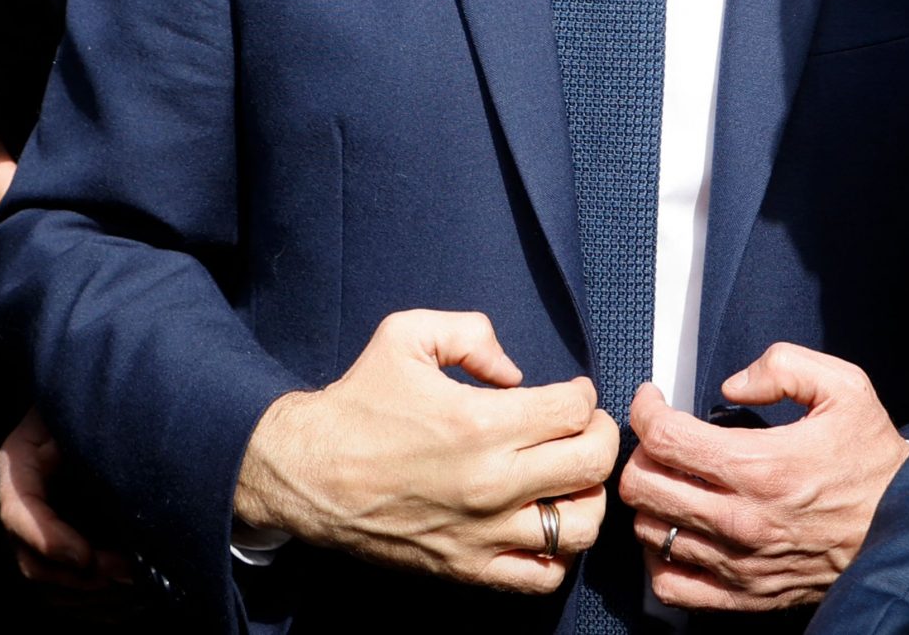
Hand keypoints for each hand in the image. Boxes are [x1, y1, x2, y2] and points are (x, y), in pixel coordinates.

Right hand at [0, 408, 134, 594]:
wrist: (104, 408)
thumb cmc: (93, 404)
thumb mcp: (83, 408)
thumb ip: (87, 431)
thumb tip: (113, 469)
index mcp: (20, 468)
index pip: (17, 512)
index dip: (49, 539)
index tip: (87, 555)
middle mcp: (22, 508)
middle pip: (33, 562)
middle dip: (80, 577)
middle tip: (129, 573)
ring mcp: (39, 536)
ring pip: (51, 587)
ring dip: (94, 597)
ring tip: (138, 588)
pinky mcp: (61, 554)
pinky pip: (69, 597)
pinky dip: (100, 607)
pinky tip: (134, 600)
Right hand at [233, 309, 617, 592]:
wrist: (307, 472)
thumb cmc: (358, 403)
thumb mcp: (406, 335)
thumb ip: (472, 333)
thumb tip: (515, 370)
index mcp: (480, 422)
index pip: (575, 410)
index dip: (583, 395)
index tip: (570, 393)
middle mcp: (490, 481)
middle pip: (593, 463)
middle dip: (600, 437)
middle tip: (584, 428)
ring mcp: (483, 532)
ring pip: (580, 526)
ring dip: (587, 497)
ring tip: (569, 479)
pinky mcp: (468, 568)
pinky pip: (542, 576)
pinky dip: (556, 553)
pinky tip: (540, 522)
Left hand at [620, 344, 908, 611]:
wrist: (904, 527)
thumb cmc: (870, 458)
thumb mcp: (845, 387)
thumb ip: (784, 365)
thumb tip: (731, 383)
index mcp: (760, 465)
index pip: (664, 437)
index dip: (646, 408)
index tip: (653, 397)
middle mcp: (741, 519)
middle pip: (643, 484)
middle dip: (640, 450)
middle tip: (661, 437)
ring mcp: (738, 563)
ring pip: (650, 531)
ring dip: (650, 499)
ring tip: (671, 479)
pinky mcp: (743, 595)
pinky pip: (670, 583)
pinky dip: (659, 556)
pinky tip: (678, 530)